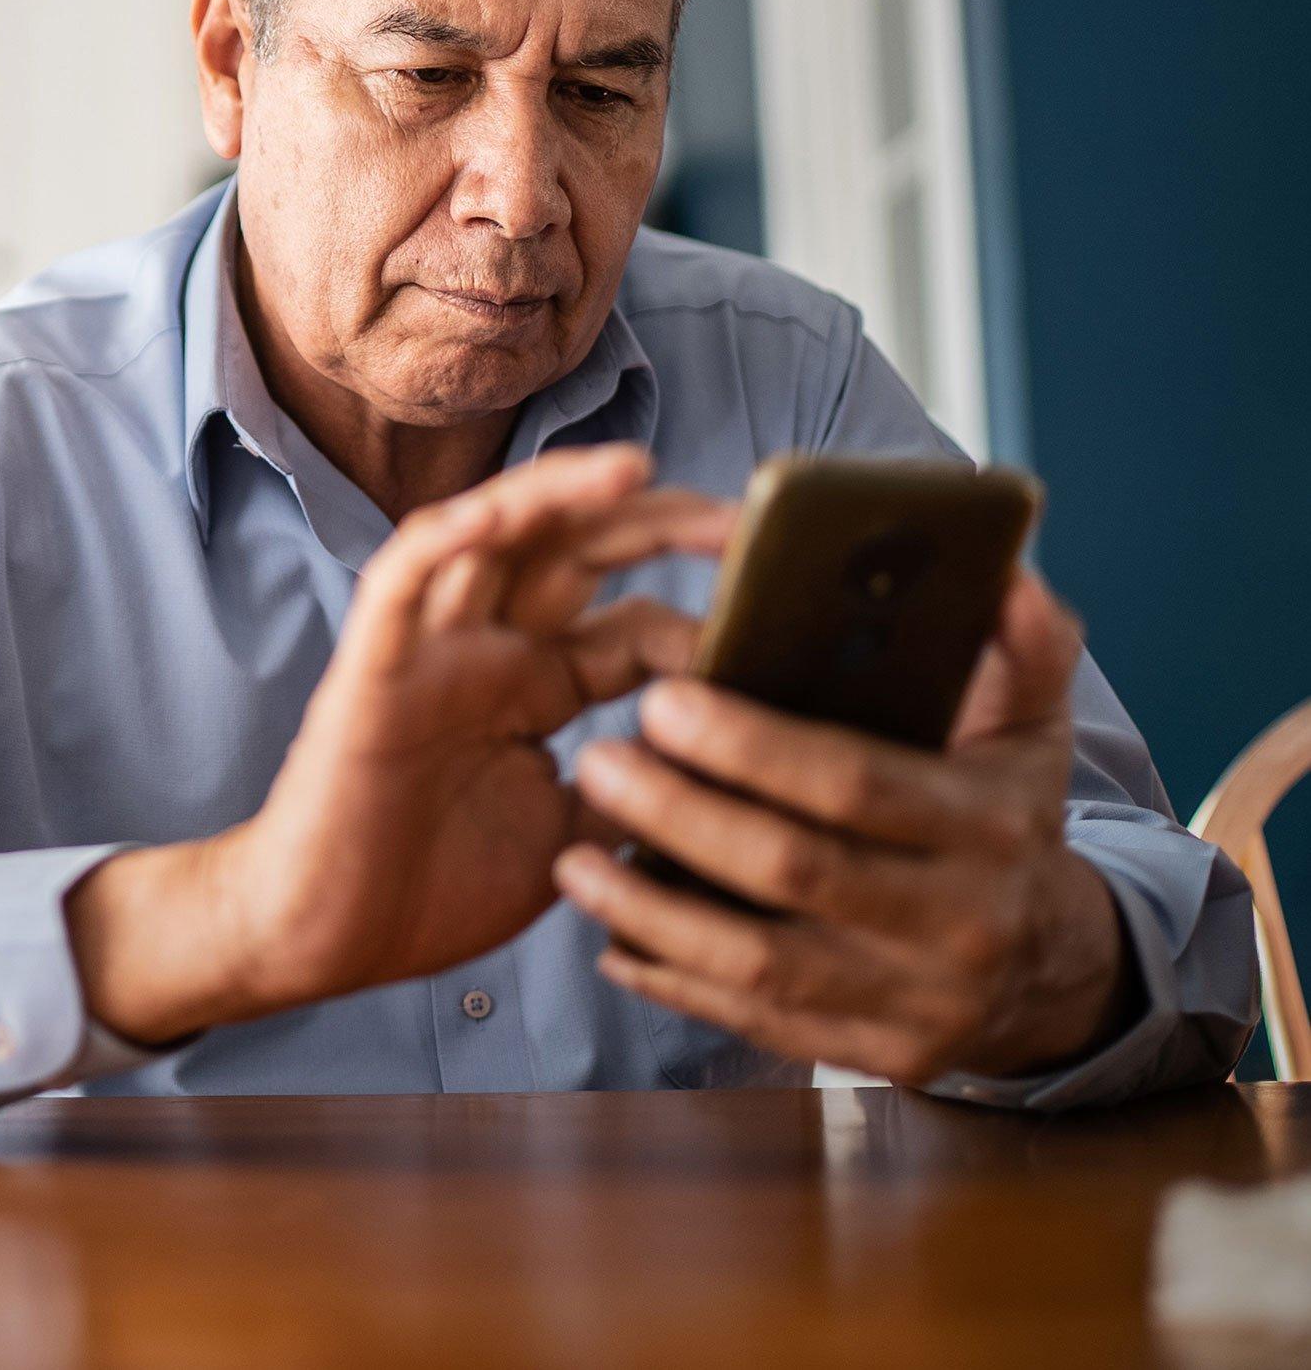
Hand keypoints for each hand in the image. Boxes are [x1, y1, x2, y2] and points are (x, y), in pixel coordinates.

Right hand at [66, 444, 735, 1044]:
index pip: (634, 622)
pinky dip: (447, 536)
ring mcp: (432, 650)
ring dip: (560, 495)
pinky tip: (500, 511)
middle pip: (578, 552)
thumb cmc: (430, 890)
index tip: (782, 624)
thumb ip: (633, 791)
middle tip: (745, 522)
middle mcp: (491, 648)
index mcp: (539, 686)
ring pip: (495, 537)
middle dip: (658, 525)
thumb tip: (729, 772)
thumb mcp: (569, 840)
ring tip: (637, 471)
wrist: (322, 942)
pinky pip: (403, 578)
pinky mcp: (374, 667)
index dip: (705, 617)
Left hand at [554, 568, 1133, 1083]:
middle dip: (681, 815)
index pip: (856, 783)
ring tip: (571, 860)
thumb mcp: (1032, 729)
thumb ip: (1022, 644)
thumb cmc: (1008, 819)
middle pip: (793, 871)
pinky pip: (755, 1026)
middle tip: (595, 760)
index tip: (661, 700)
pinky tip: (608, 939)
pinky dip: (675, 982)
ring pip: (759, 964)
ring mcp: (914, 1003)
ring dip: (653, 911)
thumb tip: (1003, 569)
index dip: (753, 747)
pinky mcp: (873, 1056)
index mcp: (987, 827)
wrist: (1052, 969)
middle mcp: (956, 922)